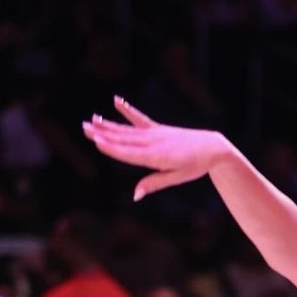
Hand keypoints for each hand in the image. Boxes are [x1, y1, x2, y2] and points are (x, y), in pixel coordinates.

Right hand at [82, 96, 227, 200]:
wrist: (212, 148)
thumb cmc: (195, 166)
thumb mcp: (176, 178)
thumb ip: (154, 184)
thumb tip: (135, 196)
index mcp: (158, 157)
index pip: (130, 153)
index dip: (112, 148)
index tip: (96, 141)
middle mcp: (154, 142)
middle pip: (124, 139)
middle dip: (104, 134)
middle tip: (84, 128)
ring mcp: (155, 133)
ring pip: (128, 130)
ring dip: (109, 125)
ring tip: (92, 120)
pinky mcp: (158, 128)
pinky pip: (140, 119)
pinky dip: (128, 110)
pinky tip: (116, 101)